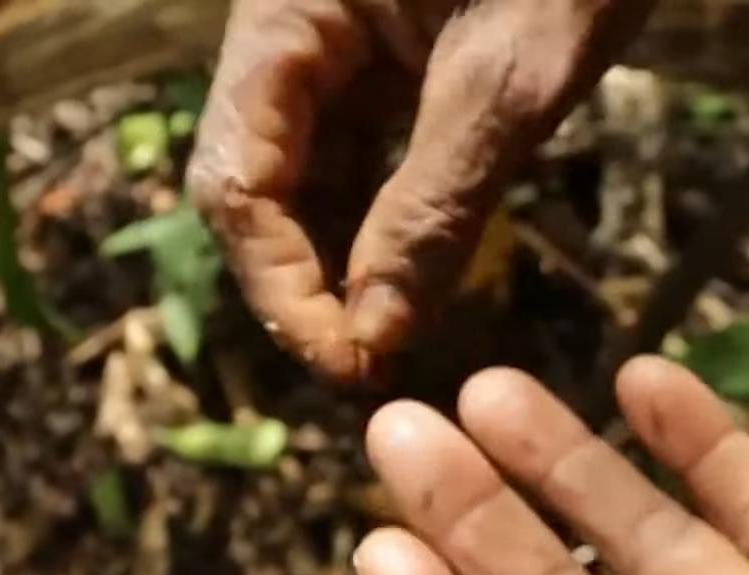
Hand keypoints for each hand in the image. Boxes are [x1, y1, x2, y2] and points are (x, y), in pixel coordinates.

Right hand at [188, 0, 651, 382]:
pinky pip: (355, 152)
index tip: (349, 362)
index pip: (236, 176)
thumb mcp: (512, 79)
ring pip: (301, 176)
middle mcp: (288, 30)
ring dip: (338, 262)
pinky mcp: (382, 56)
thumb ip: (435, 203)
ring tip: (392, 338)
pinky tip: (413, 279)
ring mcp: (333, 43)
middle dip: (302, 281)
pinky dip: (378, 221)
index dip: (280, 284)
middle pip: (254, 183)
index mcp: (285, 14)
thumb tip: (377, 331)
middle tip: (371, 366)